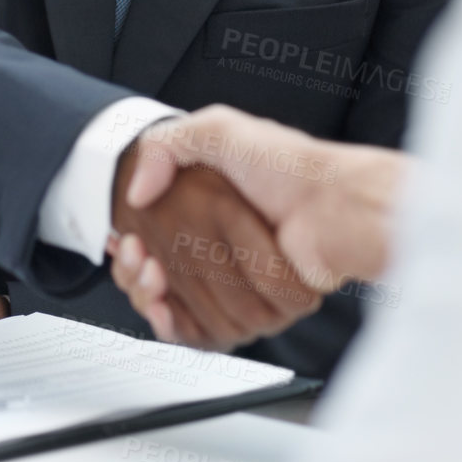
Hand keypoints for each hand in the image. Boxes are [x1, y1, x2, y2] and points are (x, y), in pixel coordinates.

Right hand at [120, 107, 405, 310]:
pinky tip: (163, 308)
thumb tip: (137, 193)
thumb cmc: (287, 165)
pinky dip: (178, 326)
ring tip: (150, 276)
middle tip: (135, 258)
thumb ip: (169, 146)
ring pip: (177, 308)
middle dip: (136, 274)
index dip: (131, 250)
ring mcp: (237, 282)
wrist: (337, 206)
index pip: (153, 245)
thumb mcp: (220, 129)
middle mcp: (221, 250)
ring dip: (152, 298)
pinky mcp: (255, 310)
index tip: (125, 242)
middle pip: (158, 281)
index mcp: (209, 214)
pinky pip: (206, 332)